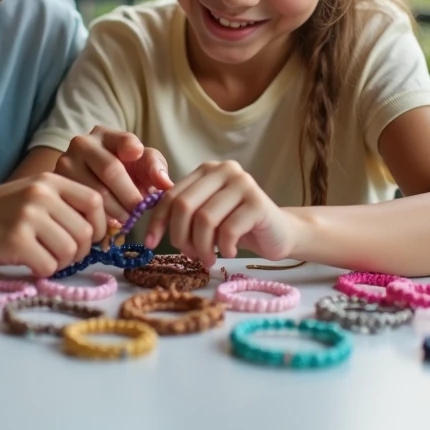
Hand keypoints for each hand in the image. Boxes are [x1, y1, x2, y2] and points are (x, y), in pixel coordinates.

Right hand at [0, 173, 107, 277]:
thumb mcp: (32, 193)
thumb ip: (63, 204)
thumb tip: (101, 232)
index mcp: (50, 181)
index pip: (95, 201)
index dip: (100, 224)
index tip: (90, 239)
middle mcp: (42, 195)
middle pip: (85, 232)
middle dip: (79, 252)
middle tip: (62, 256)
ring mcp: (28, 217)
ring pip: (70, 251)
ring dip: (61, 263)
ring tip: (44, 258)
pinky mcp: (16, 241)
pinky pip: (48, 266)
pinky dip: (43, 271)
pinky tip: (30, 263)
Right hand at [55, 126, 172, 222]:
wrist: (83, 188)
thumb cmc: (121, 176)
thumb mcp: (139, 167)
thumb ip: (155, 168)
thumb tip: (166, 183)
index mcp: (105, 135)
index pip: (123, 139)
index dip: (132, 148)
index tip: (137, 157)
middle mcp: (81, 143)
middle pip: (110, 170)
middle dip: (129, 195)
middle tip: (138, 212)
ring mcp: (64, 163)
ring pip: (93, 192)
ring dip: (114, 211)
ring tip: (124, 220)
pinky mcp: (54, 186)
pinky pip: (78, 207)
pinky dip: (95, 219)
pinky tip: (105, 225)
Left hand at [144, 160, 299, 267]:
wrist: (279, 233)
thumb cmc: (238, 226)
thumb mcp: (207, 216)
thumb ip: (185, 214)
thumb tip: (151, 230)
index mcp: (207, 170)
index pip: (171, 195)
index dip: (158, 222)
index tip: (150, 244)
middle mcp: (224, 170)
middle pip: (184, 206)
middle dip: (181, 236)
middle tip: (189, 255)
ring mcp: (243, 184)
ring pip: (205, 220)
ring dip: (202, 247)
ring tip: (208, 259)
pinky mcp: (258, 203)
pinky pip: (228, 231)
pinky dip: (224, 248)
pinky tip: (230, 252)